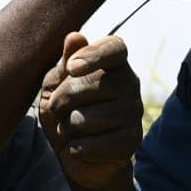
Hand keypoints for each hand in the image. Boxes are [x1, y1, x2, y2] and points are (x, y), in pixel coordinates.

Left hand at [39, 33, 142, 190]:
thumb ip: (65, 62)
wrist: (77, 154)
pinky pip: (87, 145)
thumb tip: (75, 36)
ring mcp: (134, 113)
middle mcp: (130, 84)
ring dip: (65, 129)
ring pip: (81, 120)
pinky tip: (81, 148)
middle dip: (58, 103)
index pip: (114, 48)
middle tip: (61, 112)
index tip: (71, 68)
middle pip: (82, 86)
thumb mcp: (56, 84)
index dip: (93, 55)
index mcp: (114, 64)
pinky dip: (74, 149)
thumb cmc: (66, 111)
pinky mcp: (131, 141)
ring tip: (73, 131)